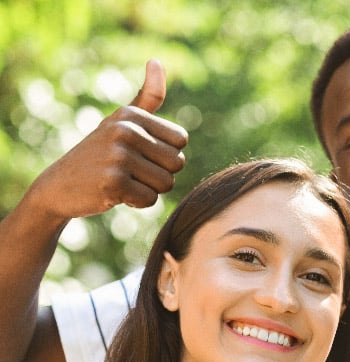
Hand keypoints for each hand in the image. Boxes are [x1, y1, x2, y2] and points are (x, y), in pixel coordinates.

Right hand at [21, 59, 187, 222]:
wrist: (59, 185)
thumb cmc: (100, 152)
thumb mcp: (122, 121)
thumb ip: (147, 97)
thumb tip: (156, 61)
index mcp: (132, 115)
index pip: (181, 141)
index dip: (165, 153)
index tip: (139, 152)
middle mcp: (125, 131)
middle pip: (177, 163)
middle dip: (159, 173)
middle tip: (130, 171)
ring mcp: (119, 156)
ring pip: (166, 183)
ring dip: (148, 189)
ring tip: (123, 180)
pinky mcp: (114, 183)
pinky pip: (150, 200)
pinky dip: (136, 203)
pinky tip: (115, 194)